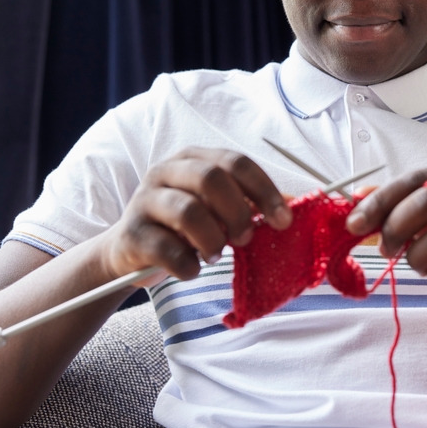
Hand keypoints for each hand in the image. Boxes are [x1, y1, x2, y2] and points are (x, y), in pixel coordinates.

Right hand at [99, 148, 291, 281]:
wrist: (129, 250)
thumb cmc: (183, 226)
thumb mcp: (217, 209)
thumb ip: (251, 204)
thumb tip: (297, 206)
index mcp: (193, 158)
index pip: (236, 163)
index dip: (264, 190)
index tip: (283, 220)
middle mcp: (166, 171)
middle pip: (211, 179)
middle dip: (238, 212)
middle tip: (246, 239)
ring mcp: (145, 200)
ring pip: (188, 212)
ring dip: (212, 240)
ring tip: (215, 255)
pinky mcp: (131, 233)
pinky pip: (167, 249)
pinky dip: (187, 265)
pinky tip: (191, 269)